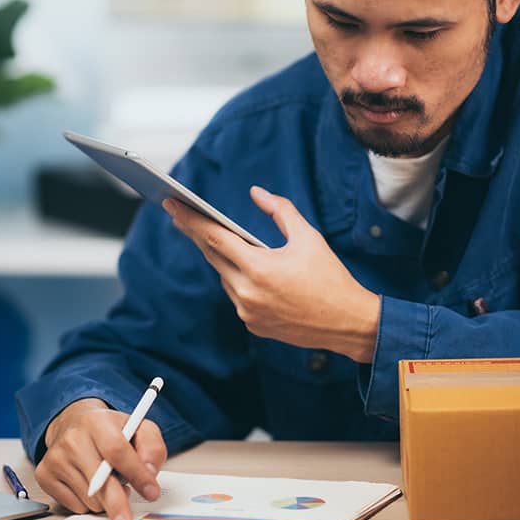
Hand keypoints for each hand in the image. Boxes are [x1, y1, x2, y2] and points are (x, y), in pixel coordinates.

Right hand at [34, 398, 167, 519]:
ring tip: (109, 482)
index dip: (137, 474)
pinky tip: (90, 485)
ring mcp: (56, 458)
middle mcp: (72, 438)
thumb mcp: (138, 429)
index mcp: (96, 422)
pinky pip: (75, 506)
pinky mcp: (44, 475)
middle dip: (117, 505)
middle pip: (99, 481)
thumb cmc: (110, 430)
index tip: (151, 492)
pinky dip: (89, 503)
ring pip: (89, 498)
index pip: (117, 451)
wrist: (74, 424)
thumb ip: (152, 447)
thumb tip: (150, 472)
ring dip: (106, 500)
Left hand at [164, 185, 380, 361]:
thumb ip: (280, 210)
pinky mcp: (254, 326)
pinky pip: (237, 296)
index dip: (190, 219)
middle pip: (213, 256)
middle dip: (198, 234)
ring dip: (222, 258)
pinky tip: (245, 269)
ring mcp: (248, 312)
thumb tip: (256, 193)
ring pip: (224, 277)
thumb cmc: (331, 278)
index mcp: (259, 268)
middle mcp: (247, 293)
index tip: (171, 204)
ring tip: (218, 239)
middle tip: (182, 215)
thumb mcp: (309, 238)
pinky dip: (238, 280)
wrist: (348, 323)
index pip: (214, 237)